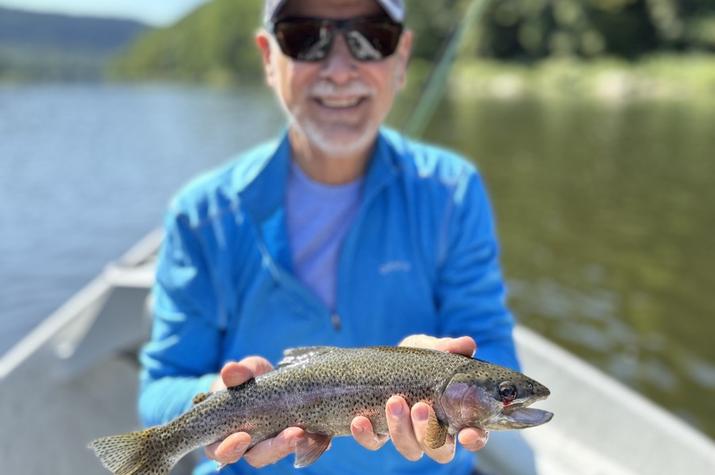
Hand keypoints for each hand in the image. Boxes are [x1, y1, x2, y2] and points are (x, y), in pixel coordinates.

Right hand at [204, 357, 304, 468]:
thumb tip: (230, 370)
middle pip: (258, 456)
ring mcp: (273, 444)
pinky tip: (321, 433)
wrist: (270, 380)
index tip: (242, 437)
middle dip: (275, 448)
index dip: (229, 449)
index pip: (221, 451)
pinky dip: (313, 440)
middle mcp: (249, 446)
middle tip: (293, 435)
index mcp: (225, 435)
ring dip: (296, 444)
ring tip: (308, 431)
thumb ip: (237, 373)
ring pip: (282, 452)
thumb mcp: (242, 373)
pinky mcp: (296, 438)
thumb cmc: (246, 380)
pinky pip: (305, 445)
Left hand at [350, 335, 488, 463]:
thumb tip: (466, 344)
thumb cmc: (419, 357)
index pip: (474, 436)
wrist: (386, 360)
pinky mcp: (381, 434)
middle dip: (429, 433)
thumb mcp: (432, 349)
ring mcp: (408, 435)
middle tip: (420, 407)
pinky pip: (375, 443)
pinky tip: (360, 420)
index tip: (466, 433)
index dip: (474, 439)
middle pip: (440, 450)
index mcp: (456, 414)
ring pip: (410, 450)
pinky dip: (367, 435)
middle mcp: (435, 432)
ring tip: (393, 402)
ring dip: (401, 430)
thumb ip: (449, 348)